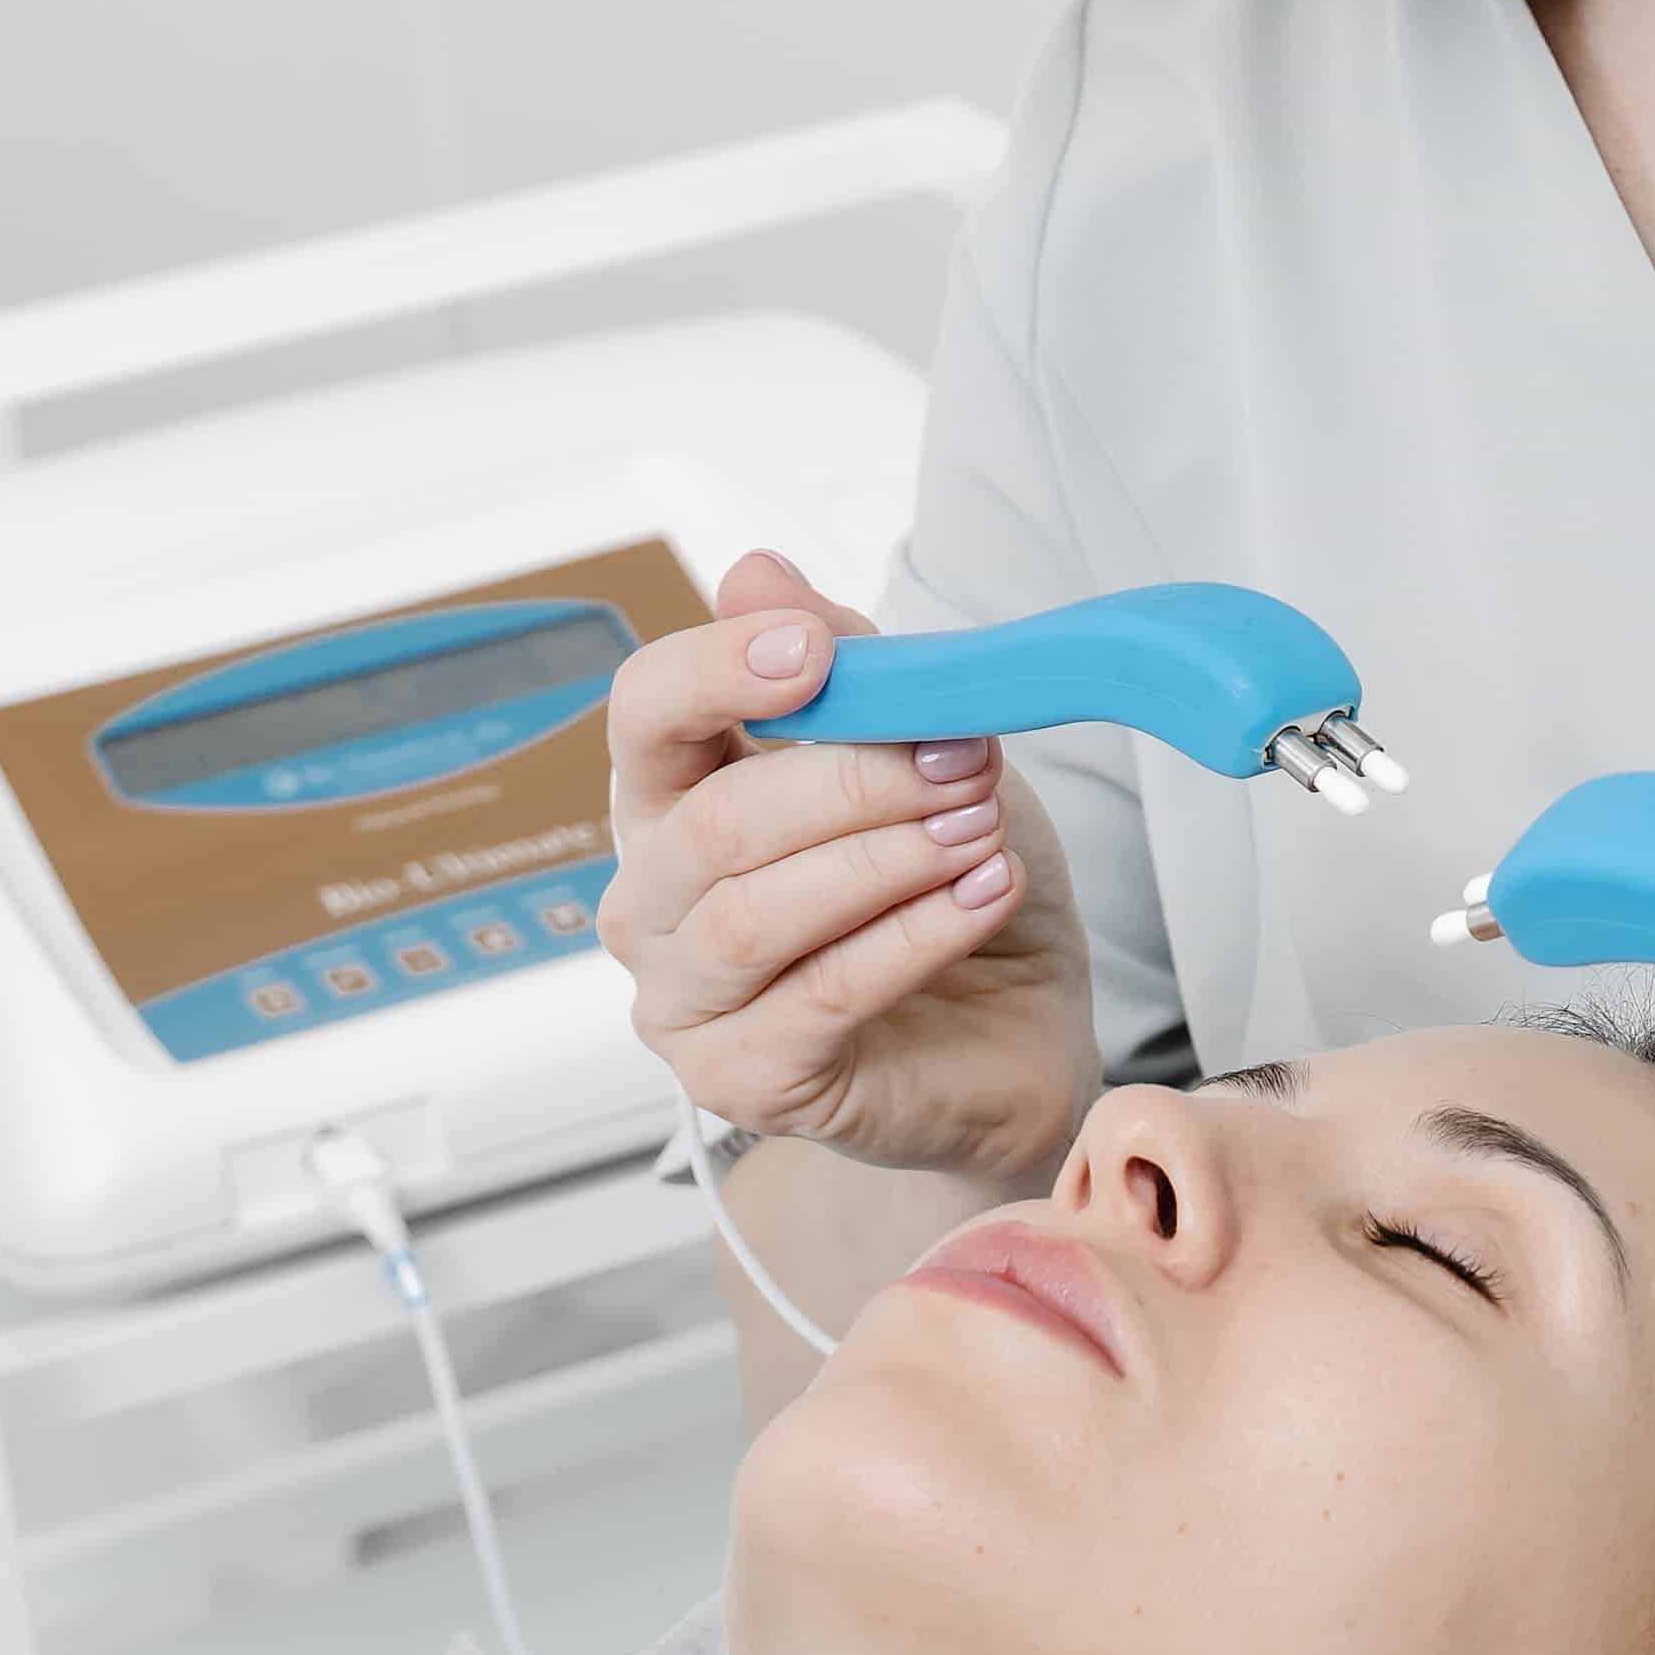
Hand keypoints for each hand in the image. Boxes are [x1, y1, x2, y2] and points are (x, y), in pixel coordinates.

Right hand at [599, 548, 1099, 1182]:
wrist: (1009, 1028)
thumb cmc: (943, 879)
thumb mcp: (919, 748)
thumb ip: (848, 668)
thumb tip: (756, 572)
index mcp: (671, 798)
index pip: (644, 714)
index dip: (716, 673)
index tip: (815, 652)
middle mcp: (650, 900)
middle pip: (717, 823)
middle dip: (854, 780)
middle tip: (967, 761)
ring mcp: (683, 1001)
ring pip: (759, 915)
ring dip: (887, 859)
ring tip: (980, 831)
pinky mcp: (743, 1082)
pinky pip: (824, 997)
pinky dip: (917, 936)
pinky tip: (985, 896)